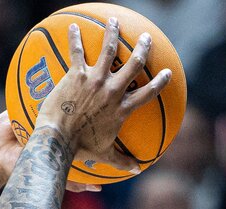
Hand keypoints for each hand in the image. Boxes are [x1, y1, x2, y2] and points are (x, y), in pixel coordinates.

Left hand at [36, 19, 171, 171]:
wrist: (59, 140)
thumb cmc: (80, 150)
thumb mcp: (104, 155)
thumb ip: (122, 160)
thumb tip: (137, 169)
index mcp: (122, 108)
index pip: (147, 93)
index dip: (159, 82)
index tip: (166, 73)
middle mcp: (113, 90)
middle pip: (134, 65)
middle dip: (142, 49)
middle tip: (146, 38)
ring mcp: (95, 80)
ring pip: (109, 50)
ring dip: (113, 33)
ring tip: (114, 21)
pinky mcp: (76, 74)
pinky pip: (77, 51)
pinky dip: (75, 37)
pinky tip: (74, 25)